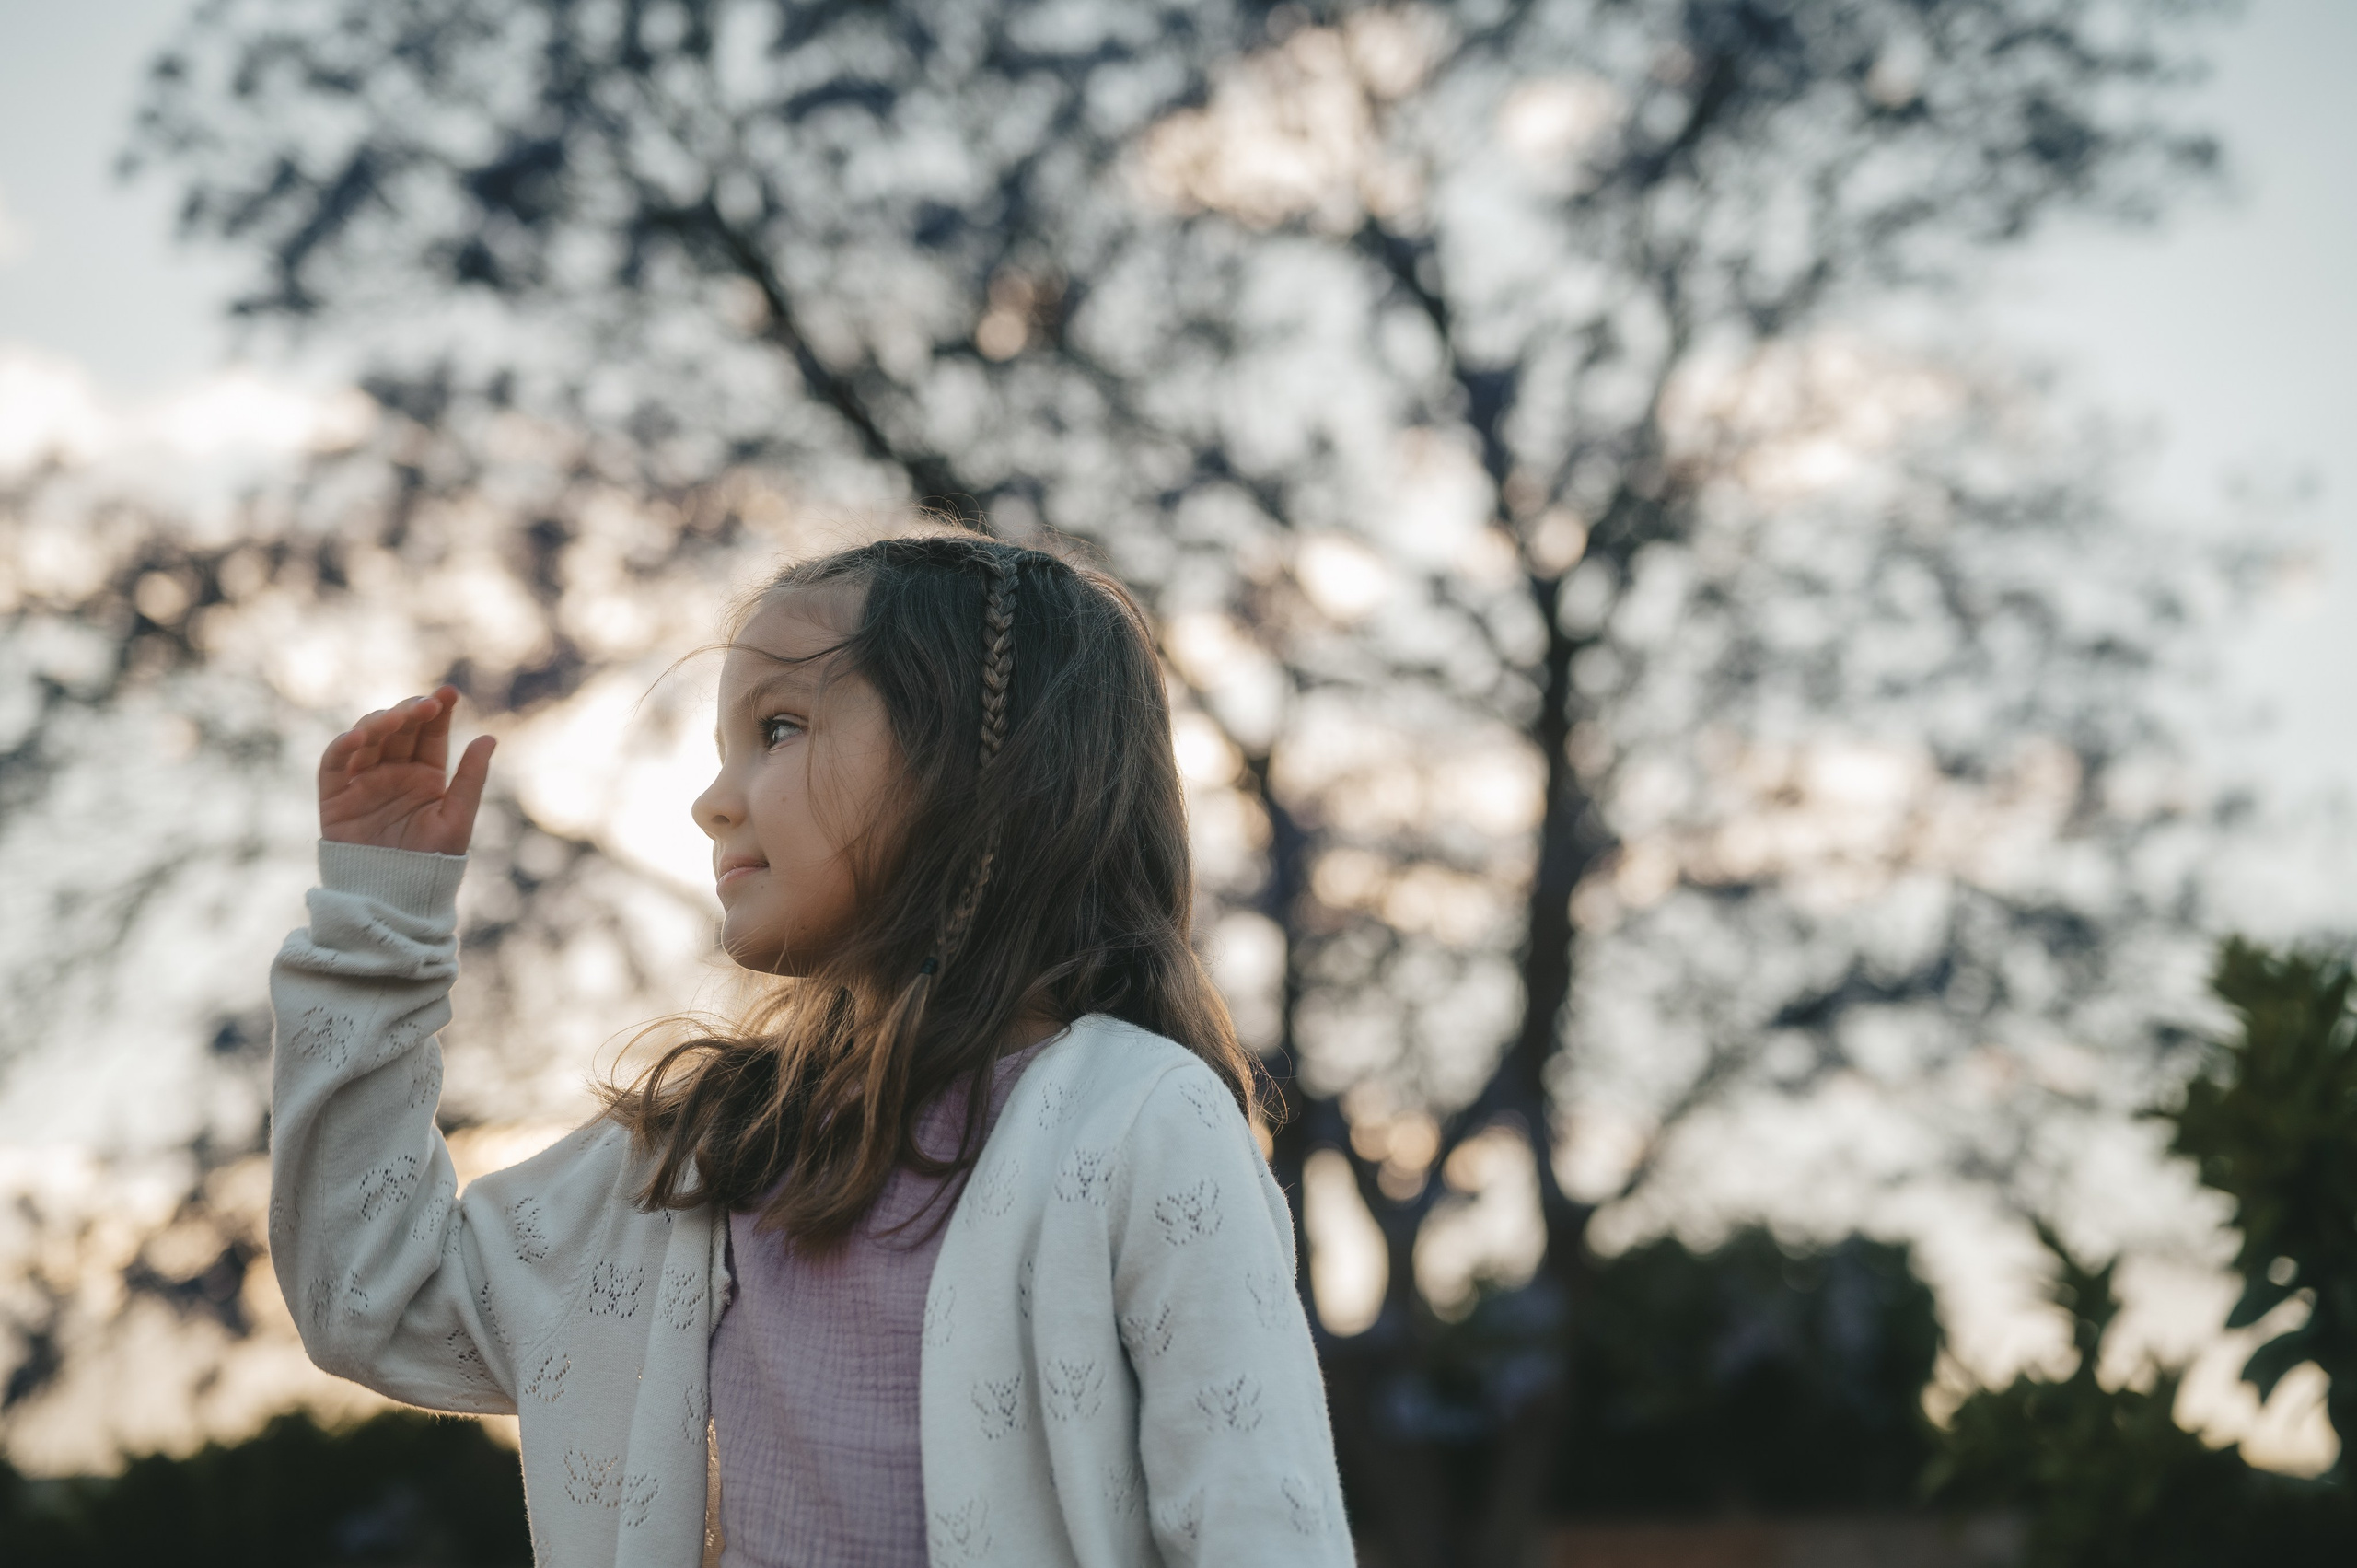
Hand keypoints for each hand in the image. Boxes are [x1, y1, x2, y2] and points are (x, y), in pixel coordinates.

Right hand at [318, 685, 496, 854]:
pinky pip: (334, 762)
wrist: (395, 895)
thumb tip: (489, 738)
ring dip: (380, 723)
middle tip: (428, 705)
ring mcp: (363, 780)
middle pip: (398, 729)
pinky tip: (361, 736)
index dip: (437, 711)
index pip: (430, 734)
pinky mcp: (335, 794)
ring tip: (397, 719)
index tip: (449, 692)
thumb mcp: (456, 818)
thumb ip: (470, 778)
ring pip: (367, 737)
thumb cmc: (431, 863)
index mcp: (425, 776)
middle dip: (411, 712)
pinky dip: (344, 745)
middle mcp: (393, 773)